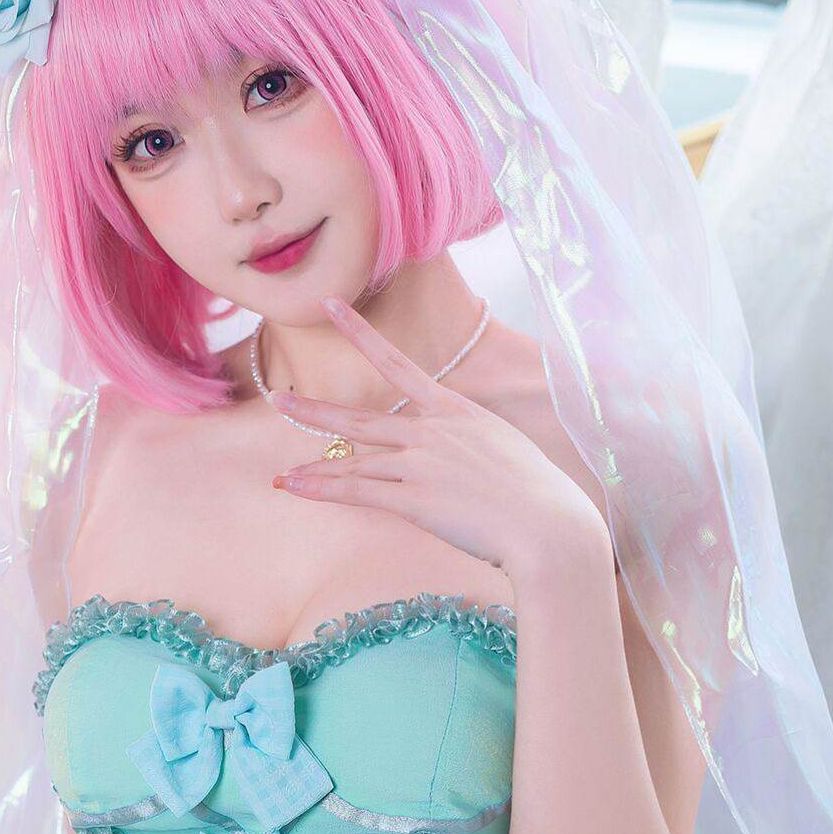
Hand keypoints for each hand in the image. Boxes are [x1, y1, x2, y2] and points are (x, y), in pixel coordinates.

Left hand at [270, 294, 609, 581]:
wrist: (552, 526)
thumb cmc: (538, 496)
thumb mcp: (503, 452)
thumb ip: (470, 444)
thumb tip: (456, 452)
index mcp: (456, 411)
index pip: (400, 364)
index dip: (360, 334)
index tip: (331, 306)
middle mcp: (434, 430)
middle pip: (362, 417)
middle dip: (316, 411)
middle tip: (280, 399)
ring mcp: (423, 463)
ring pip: (355, 459)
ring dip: (314, 467)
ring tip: (280, 475)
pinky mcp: (417, 499)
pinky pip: (359, 492)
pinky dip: (325, 491)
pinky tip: (297, 490)